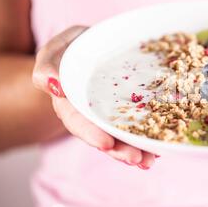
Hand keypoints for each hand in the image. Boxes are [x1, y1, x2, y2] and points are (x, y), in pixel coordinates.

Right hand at [32, 26, 155, 168]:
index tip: (106, 144)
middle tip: (136, 159)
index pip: (78, 122)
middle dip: (119, 150)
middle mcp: (92, 116)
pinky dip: (150, 137)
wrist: (95, 46)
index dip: (91, 135)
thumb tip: (54, 86)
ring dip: (137, 151)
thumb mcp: (55, 52)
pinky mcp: (132, 111)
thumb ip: (47, 67)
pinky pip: (141, 125)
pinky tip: (160, 148)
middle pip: (104, 137)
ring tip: (149, 160)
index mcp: (71, 104)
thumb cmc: (72, 49)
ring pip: (124, 137)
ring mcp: (114, 115)